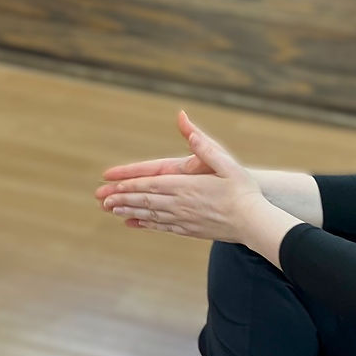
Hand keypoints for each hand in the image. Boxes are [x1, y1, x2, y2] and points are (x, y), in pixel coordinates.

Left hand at [100, 111, 264, 242]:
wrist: (254, 222)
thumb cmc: (243, 190)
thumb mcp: (226, 162)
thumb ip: (204, 146)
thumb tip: (187, 125)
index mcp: (186, 186)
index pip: (150, 184)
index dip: (128, 185)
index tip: (110, 184)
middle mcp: (181, 204)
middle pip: (144, 201)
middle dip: (121, 199)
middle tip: (101, 199)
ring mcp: (184, 220)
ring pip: (149, 215)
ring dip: (129, 211)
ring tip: (111, 210)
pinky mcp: (189, 230)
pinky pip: (162, 227)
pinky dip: (145, 224)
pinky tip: (133, 224)